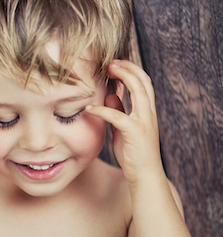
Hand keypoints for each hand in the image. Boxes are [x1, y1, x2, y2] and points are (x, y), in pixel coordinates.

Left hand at [85, 60, 162, 185]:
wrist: (144, 175)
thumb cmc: (133, 152)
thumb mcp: (123, 128)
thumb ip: (119, 111)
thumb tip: (110, 96)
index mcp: (146, 111)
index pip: (143, 83)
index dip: (131, 70)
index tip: (115, 63)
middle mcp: (148, 113)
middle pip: (143, 82)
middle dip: (128, 68)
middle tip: (111, 61)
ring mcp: (144, 122)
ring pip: (138, 92)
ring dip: (123, 78)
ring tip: (107, 70)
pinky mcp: (135, 132)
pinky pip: (117, 116)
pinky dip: (102, 110)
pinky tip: (88, 108)